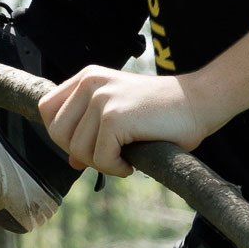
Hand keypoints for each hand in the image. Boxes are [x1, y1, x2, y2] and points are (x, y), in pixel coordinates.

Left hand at [36, 62, 213, 177]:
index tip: (88, 145)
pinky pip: (100, 159)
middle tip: (108, 155)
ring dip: (101, 163)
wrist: (201, 102)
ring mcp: (102, 99)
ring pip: (77, 150)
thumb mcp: (120, 118)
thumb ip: (91, 133)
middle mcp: (90, 83)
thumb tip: (72, 162)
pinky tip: (131, 163)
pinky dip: (116, 169)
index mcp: (87, 78)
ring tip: (125, 157)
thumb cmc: (163, 113)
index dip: (61, 135)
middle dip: (80, 153)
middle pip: (57, 133)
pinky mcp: (115, 118)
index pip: (47, 110)